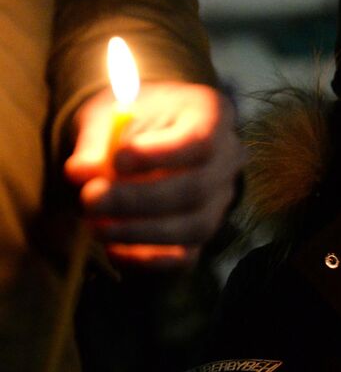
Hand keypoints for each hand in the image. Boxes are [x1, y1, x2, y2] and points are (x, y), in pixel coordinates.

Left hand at [65, 81, 244, 266]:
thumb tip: (82, 172)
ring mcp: (220, 199)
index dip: (161, 156)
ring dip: (142, 232)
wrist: (147, 132)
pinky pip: (186, 256)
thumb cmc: (133, 116)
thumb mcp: (112, 112)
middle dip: (140, 200)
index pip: (201, 142)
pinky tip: (113, 251)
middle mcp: (228, 160)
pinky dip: (148, 260)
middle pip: (198, 188)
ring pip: (196, 226)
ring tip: (97, 227)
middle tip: (91, 199)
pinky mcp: (203, 231)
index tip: (117, 160)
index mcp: (213, 116)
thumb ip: (97, 141)